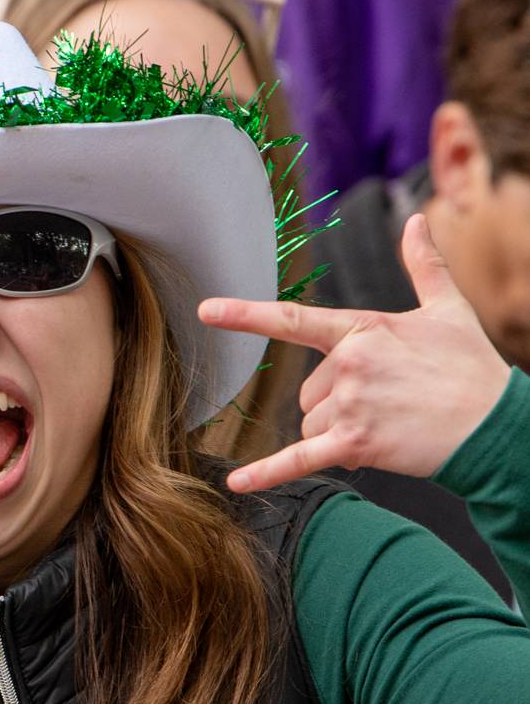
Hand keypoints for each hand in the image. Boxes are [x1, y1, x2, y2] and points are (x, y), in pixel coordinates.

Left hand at [198, 213, 512, 492]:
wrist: (496, 424)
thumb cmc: (471, 367)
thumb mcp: (448, 309)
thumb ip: (424, 266)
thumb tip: (418, 221)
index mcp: (363, 330)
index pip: (294, 321)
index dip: (245, 315)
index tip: (207, 309)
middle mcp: (350, 365)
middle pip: (308, 392)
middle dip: (335, 402)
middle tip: (388, 402)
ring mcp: (351, 405)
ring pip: (310, 423)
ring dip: (336, 430)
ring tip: (388, 424)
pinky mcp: (356, 444)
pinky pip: (300, 459)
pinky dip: (267, 473)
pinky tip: (237, 483)